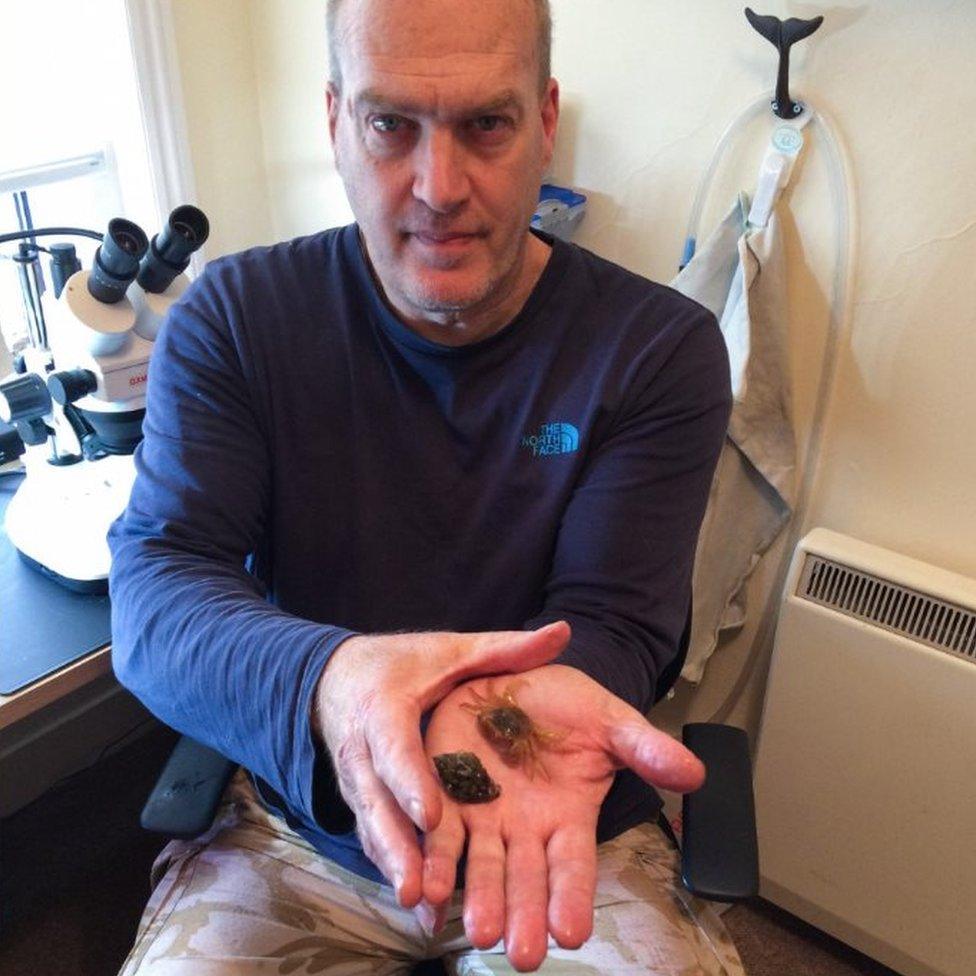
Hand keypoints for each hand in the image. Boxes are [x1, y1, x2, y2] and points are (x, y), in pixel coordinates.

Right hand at [311, 621, 570, 907]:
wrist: (341, 676)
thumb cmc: (405, 664)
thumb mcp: (450, 651)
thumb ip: (505, 649)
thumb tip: (563, 632)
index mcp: (384, 707)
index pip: (395, 748)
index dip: (412, 782)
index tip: (433, 817)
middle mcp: (363, 750)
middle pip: (378, 802)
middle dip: (398, 846)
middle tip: (422, 885)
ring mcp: (358, 782)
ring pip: (374, 828)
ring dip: (395, 867)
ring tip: (423, 904)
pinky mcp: (363, 802)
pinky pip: (375, 837)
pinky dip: (394, 867)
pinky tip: (421, 902)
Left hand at [420, 664, 704, 971]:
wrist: (517, 674)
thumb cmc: (568, 704)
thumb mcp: (610, 720)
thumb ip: (645, 748)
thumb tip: (696, 774)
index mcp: (568, 816)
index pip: (573, 865)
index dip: (572, 896)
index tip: (572, 933)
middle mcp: (524, 827)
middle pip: (525, 878)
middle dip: (524, 915)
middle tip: (524, 954)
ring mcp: (484, 814)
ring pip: (482, 864)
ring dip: (480, 897)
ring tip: (480, 930)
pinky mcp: (445, 792)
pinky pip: (439, 832)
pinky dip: (434, 860)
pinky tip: (427, 888)